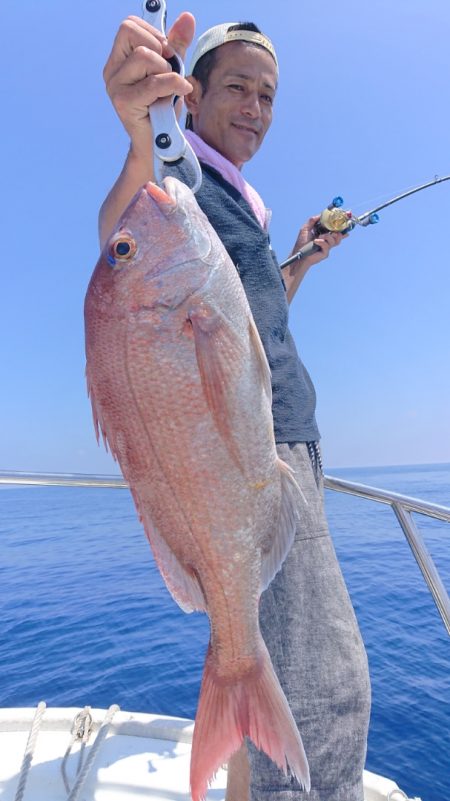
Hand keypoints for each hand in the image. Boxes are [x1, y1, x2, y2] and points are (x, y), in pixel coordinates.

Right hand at [103, 13, 194, 160]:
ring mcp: (115, 86)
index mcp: (118, 59)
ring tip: (168, 88)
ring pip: (144, 56)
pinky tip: (181, 93)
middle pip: (132, 32)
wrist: (160, 145)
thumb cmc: (164, 108)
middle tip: (167, 71)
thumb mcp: (173, 70)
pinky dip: (174, 84)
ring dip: (166, 70)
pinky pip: (154, 82)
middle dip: (159, 48)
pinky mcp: (124, 103)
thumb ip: (177, 44)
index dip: (153, 34)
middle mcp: (112, 71)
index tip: (166, 54)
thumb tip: (187, 17)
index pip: (129, 25)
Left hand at [289, 215, 347, 271]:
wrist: (298, 253)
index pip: (335, 230)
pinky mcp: (325, 253)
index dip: (341, 227)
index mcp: (324, 235)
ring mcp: (327, 248)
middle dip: (340, 233)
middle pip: (339, 236)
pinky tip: (315, 241)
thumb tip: (320, 214)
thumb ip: (312, 221)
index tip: (344, 223)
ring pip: (335, 241)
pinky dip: (322, 242)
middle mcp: (327, 241)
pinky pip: (327, 246)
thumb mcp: (306, 228)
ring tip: (320, 236)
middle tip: (336, 230)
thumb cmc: (302, 242)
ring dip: (328, 237)